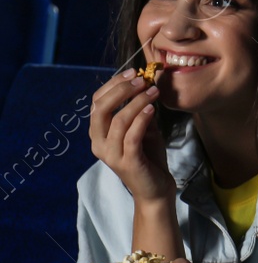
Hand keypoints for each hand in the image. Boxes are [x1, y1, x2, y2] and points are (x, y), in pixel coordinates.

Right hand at [88, 69, 172, 202]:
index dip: (113, 84)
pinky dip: (141, 119)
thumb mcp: (144, 130)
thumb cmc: (149, 159)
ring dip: (136, 102)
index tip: (133, 72)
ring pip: (118, 120)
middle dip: (121, 90)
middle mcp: (98, 144)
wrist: (156, 190)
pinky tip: (152, 109)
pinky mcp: (127, 162)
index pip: (97, 102)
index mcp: (98, 134)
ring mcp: (111, 154)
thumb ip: (140, 111)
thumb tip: (147, 84)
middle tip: (141, 79)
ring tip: (153, 91)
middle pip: (101, 108)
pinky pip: (131, 135)